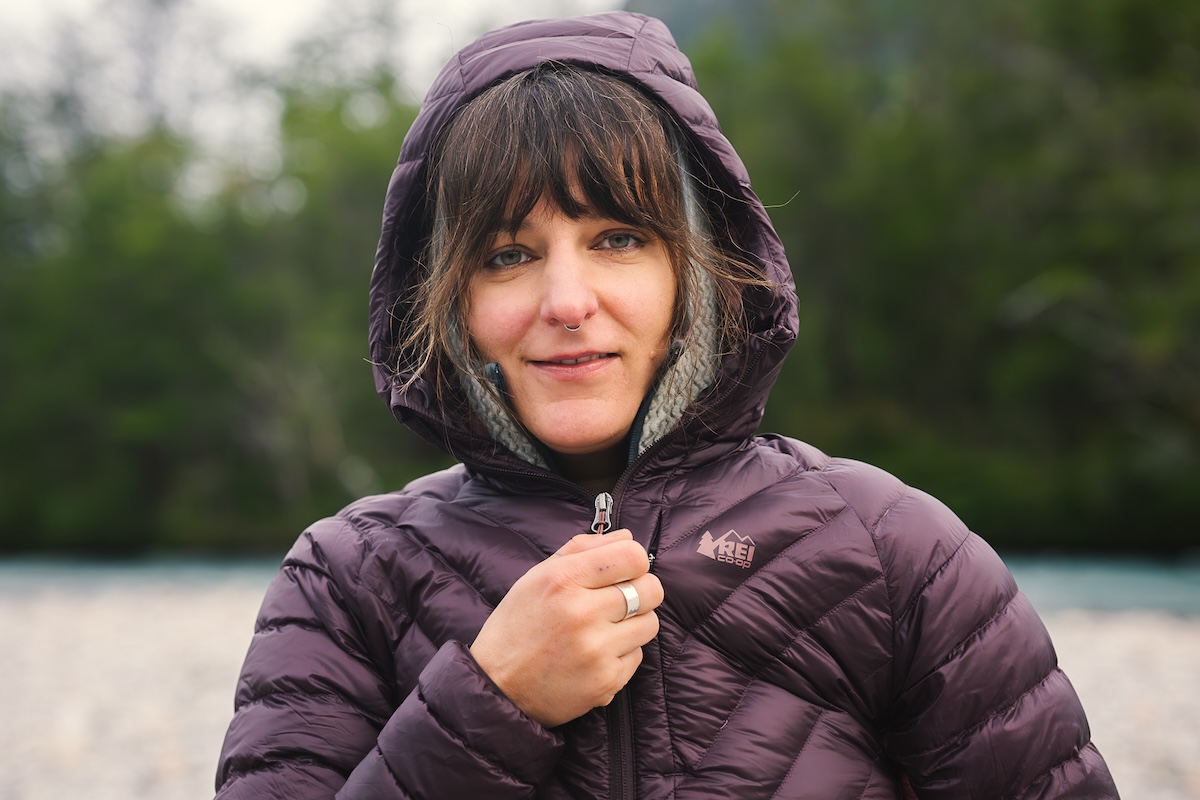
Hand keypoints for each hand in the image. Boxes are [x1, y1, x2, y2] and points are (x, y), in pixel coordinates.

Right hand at [469, 528, 663, 727]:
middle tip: (620, 600)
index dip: (633, 561)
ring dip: (634, 624)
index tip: (623, 570)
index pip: (632, 556)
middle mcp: (581, 613)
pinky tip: (595, 655)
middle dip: (641, 591)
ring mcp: (596, 650)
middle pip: (651, 589)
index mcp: (562, 579)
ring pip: (650, 623)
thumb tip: (626, 536)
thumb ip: (582, 549)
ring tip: (605, 629)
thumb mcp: (537, 576)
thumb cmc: (517, 626)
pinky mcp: (606, 681)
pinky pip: (637, 656)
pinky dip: (621, 654)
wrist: (497, 687)